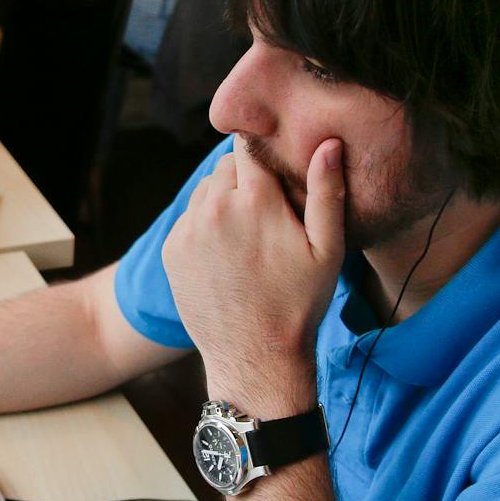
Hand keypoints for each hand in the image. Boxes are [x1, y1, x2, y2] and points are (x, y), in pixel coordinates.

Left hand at [162, 139, 343, 415]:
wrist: (255, 357)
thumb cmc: (299, 304)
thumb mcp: (327, 249)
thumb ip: (327, 191)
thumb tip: (327, 143)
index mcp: (254, 200)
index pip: (249, 144)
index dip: (264, 152)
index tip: (276, 168)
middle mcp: (214, 207)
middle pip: (226, 166)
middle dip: (246, 179)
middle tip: (268, 211)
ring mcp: (188, 230)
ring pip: (205, 191)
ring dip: (223, 200)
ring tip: (248, 233)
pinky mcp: (171, 250)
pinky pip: (190, 219)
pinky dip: (205, 226)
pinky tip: (227, 254)